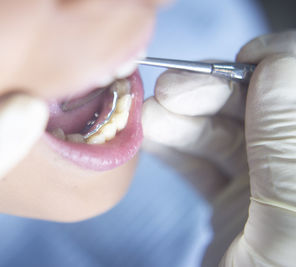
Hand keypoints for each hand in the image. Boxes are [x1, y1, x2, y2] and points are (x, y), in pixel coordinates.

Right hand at [142, 30, 295, 265]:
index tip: (239, 61)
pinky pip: (203, 163)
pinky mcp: (234, 203)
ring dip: (182, 121)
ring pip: (224, 134)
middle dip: (213, 94)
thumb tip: (276, 68)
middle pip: (260, 109)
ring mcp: (267, 188)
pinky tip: (151, 138)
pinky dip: (175, 147)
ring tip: (148, 120)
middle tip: (168, 93)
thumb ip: (287, 145)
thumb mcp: (291, 227)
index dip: (279, 66)